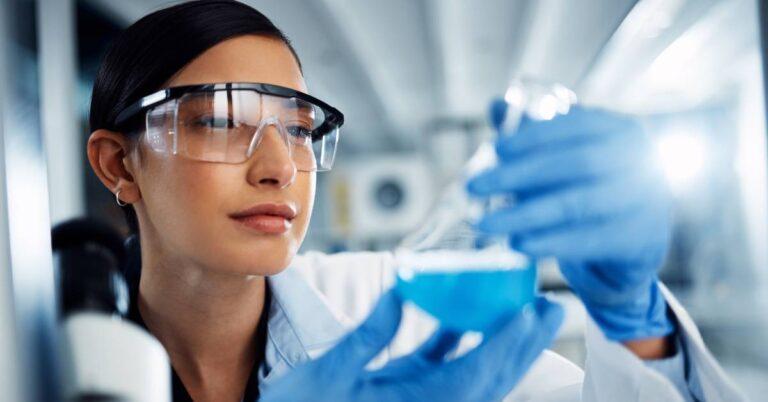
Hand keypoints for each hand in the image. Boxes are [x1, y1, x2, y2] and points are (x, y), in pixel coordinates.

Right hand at [260, 290, 563, 401]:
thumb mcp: (326, 375)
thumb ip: (367, 337)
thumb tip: (401, 293)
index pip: (474, 376)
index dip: (508, 343)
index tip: (532, 311)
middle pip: (490, 378)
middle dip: (524, 343)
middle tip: (551, 307)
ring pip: (475, 373)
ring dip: (501, 341)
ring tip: (524, 306)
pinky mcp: (410, 393)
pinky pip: (447, 368)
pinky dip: (461, 342)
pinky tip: (465, 314)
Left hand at [467, 101, 674, 341]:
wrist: (635, 243)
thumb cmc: (593, 190)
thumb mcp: (566, 158)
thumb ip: (535, 135)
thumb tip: (495, 106)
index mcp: (619, 132)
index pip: (575, 126)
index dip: (533, 137)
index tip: (495, 149)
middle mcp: (637, 161)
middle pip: (573, 164)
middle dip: (518, 175)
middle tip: (472, 186)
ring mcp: (643, 201)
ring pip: (576, 205)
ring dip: (524, 214)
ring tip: (484, 223)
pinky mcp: (637, 240)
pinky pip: (586, 241)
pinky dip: (548, 243)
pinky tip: (517, 245)